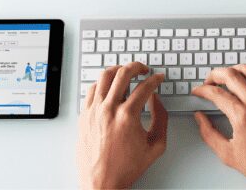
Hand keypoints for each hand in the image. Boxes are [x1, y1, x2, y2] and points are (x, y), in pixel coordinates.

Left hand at [77, 63, 167, 189]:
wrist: (101, 183)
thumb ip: (161, 119)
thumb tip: (157, 101)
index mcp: (127, 116)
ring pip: (104, 77)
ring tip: (125, 73)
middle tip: (143, 69)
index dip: (155, 79)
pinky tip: (109, 86)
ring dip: (118, 70)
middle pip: (123, 73)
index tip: (158, 78)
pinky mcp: (84, 115)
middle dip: (137, 66)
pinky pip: (92, 89)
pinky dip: (102, 83)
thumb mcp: (155, 145)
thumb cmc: (125, 168)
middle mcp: (109, 110)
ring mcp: (94, 111)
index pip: (145, 86)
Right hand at [192, 65, 245, 188]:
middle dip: (215, 74)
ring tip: (227, 76)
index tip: (198, 92)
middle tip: (208, 81)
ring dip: (234, 69)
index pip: (216, 93)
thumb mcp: (228, 155)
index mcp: (241, 116)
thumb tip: (200, 119)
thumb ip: (209, 134)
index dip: (202, 90)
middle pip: (231, 75)